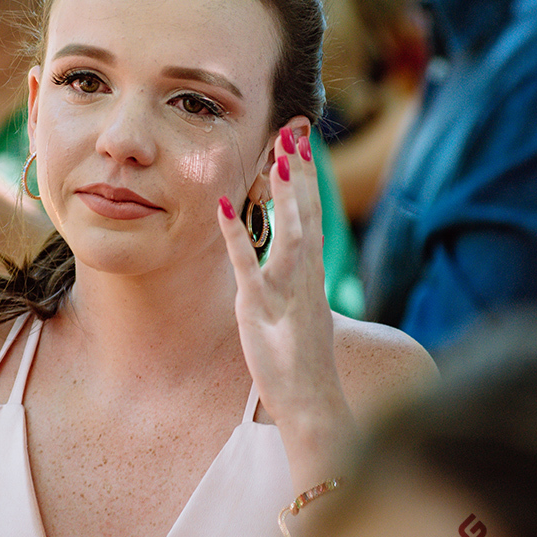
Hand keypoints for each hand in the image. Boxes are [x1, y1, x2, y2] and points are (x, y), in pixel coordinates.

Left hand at [218, 128, 355, 476]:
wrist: (312, 403)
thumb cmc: (301, 361)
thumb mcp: (298, 314)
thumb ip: (293, 284)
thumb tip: (289, 262)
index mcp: (312, 276)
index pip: (312, 217)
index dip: (306, 179)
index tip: (300, 145)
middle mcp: (306, 277)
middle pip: (307, 214)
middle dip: (301, 174)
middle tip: (295, 132)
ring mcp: (287, 292)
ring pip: (291, 233)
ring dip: (283, 195)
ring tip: (276, 157)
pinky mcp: (261, 309)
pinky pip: (249, 265)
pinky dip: (235, 235)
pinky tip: (224, 206)